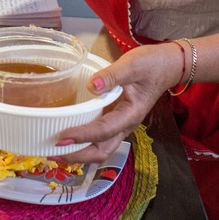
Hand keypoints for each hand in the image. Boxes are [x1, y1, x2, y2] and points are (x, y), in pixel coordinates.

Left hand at [53, 43, 182, 163]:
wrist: (166, 65)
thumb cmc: (151, 64)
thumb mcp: (132, 64)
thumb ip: (112, 75)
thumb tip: (92, 86)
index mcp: (130, 114)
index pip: (103, 131)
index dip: (82, 136)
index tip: (62, 138)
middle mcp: (125, 125)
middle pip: (102, 150)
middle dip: (77, 155)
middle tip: (52, 152)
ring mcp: (120, 124)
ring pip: (100, 147)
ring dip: (79, 152)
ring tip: (54, 150)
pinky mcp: (115, 118)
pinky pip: (98, 136)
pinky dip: (83, 141)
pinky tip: (68, 136)